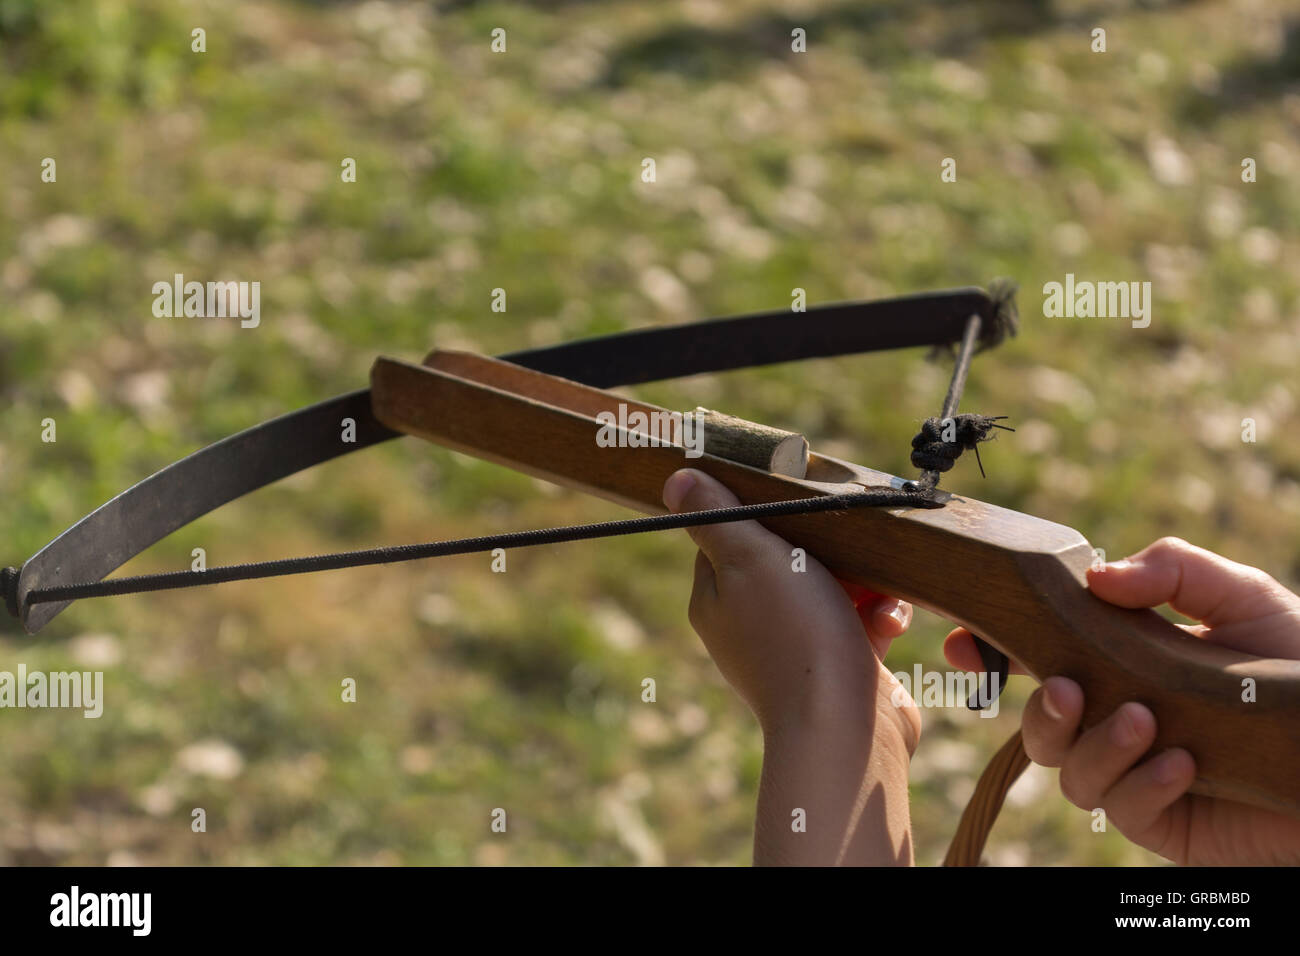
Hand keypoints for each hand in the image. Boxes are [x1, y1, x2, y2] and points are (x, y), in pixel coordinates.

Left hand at [663, 468, 918, 864]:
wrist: (846, 729)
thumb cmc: (795, 635)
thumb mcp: (750, 557)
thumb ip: (716, 515)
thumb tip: (675, 479)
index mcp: (716, 600)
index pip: (730, 537)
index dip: (765, 516)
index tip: (798, 506)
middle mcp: (749, 626)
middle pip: (788, 559)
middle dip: (826, 549)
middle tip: (846, 546)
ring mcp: (794, 649)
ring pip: (832, 588)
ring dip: (862, 582)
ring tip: (875, 591)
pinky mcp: (839, 666)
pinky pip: (860, 623)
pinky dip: (878, 617)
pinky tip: (888, 623)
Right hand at [945, 537, 1299, 863]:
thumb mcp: (1242, 598)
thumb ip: (1172, 571)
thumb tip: (1094, 577)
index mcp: (1125, 661)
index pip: (1041, 656)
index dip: (992, 650)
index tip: (964, 643)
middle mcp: (1121, 718)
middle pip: (1041, 725)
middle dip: (1039, 711)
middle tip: (1065, 690)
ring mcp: (1140, 774)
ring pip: (1072, 773)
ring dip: (1095, 747)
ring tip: (1142, 722)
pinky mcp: (1168, 822)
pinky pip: (1124, 810)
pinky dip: (1143, 783)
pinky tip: (1182, 763)